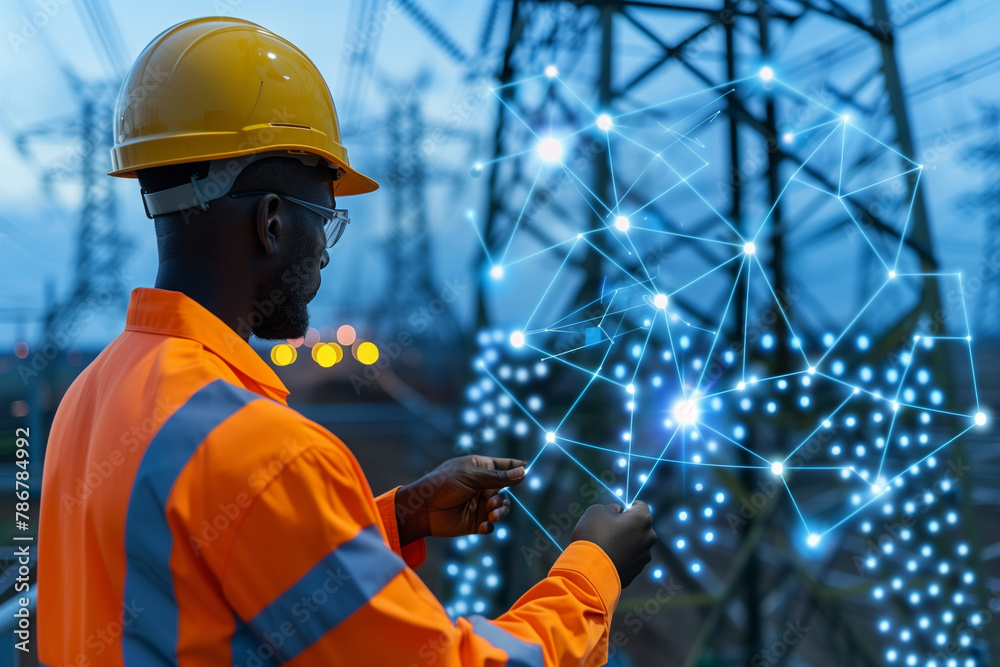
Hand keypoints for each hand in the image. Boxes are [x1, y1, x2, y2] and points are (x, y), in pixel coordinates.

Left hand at [395, 456, 525, 544]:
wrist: (422, 509)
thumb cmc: (443, 485)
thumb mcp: (471, 477)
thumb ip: (498, 477)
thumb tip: (524, 471)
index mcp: (480, 469)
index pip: (504, 466)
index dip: (517, 467)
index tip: (528, 467)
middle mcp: (482, 486)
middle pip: (507, 489)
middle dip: (504, 495)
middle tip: (493, 500)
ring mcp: (479, 504)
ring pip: (503, 507)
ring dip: (501, 510)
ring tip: (491, 512)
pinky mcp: (474, 522)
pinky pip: (491, 524)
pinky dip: (490, 525)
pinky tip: (484, 525)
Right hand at [571, 501, 655, 587]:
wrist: (590, 572)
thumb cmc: (594, 536)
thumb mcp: (597, 511)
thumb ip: (610, 508)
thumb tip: (617, 513)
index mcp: (642, 519)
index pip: (640, 506)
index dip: (627, 507)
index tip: (616, 512)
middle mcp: (648, 538)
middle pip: (639, 527)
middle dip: (627, 526)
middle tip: (608, 529)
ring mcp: (643, 557)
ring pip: (635, 544)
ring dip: (625, 542)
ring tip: (606, 546)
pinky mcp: (636, 572)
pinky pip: (629, 559)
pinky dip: (622, 557)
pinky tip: (607, 558)